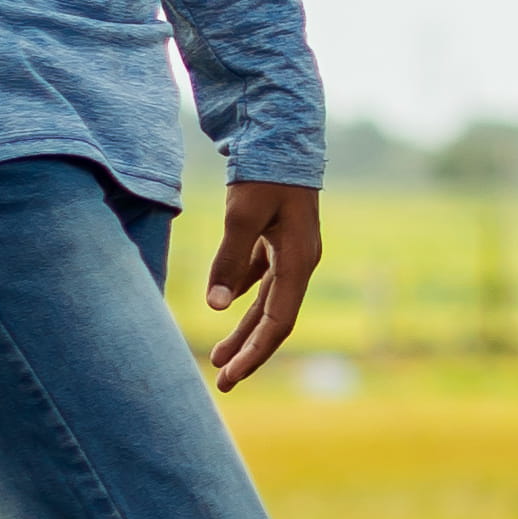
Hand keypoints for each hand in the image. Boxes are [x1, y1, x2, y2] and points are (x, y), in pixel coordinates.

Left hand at [203, 181, 326, 385]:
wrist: (281, 135)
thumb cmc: (264, 172)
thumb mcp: (243, 214)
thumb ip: (230, 260)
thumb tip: (218, 306)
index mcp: (298, 261)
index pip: (279, 321)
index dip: (255, 352)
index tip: (229, 375)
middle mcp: (300, 262)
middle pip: (275, 320)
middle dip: (249, 353)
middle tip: (222, 383)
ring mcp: (290, 252)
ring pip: (268, 303)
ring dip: (244, 331)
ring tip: (218, 359)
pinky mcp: (277, 240)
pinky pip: (262, 281)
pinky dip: (245, 299)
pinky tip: (227, 309)